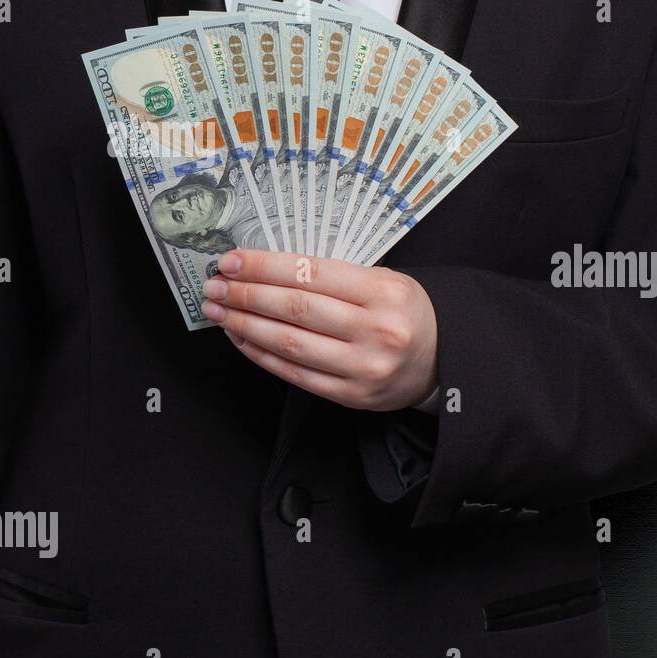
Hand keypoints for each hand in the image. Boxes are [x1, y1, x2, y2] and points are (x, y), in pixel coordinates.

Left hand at [200, 249, 437, 411]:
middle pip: (296, 308)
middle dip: (247, 294)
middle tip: (215, 285)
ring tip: (218, 311)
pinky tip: (241, 338)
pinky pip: (296, 374)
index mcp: (384, 293)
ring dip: (245, 325)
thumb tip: (267, 270)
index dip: (264, 267)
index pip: (310, 273)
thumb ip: (336, 277)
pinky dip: (262, 355)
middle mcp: (376, 330)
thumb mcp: (386, 281)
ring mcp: (363, 367)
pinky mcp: (352, 395)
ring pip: (290, 343)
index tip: (232, 261)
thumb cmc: (405, 314)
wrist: (441, 361)